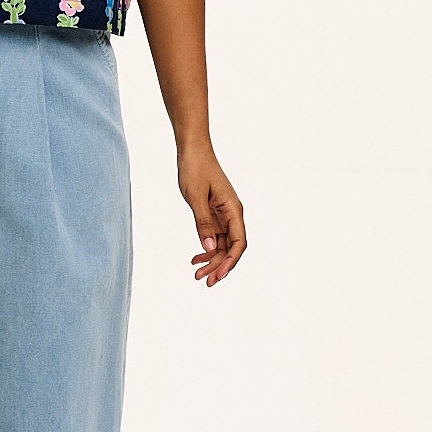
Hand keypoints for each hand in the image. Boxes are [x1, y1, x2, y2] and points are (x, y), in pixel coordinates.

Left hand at [177, 142, 246, 287]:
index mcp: (233, 210)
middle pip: (231, 247)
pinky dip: (206, 248)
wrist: (192, 150)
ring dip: (211, 260)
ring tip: (196, 274)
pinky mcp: (214, 213)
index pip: (239, 242)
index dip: (230, 262)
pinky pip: (214, 236)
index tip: (217, 276)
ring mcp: (223, 214)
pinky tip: (195, 258)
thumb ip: (203, 224)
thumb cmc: (195, 169)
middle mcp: (232, 214)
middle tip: (204, 281)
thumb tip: (210, 249)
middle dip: (219, 266)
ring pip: (222, 244)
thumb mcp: (196, 198)